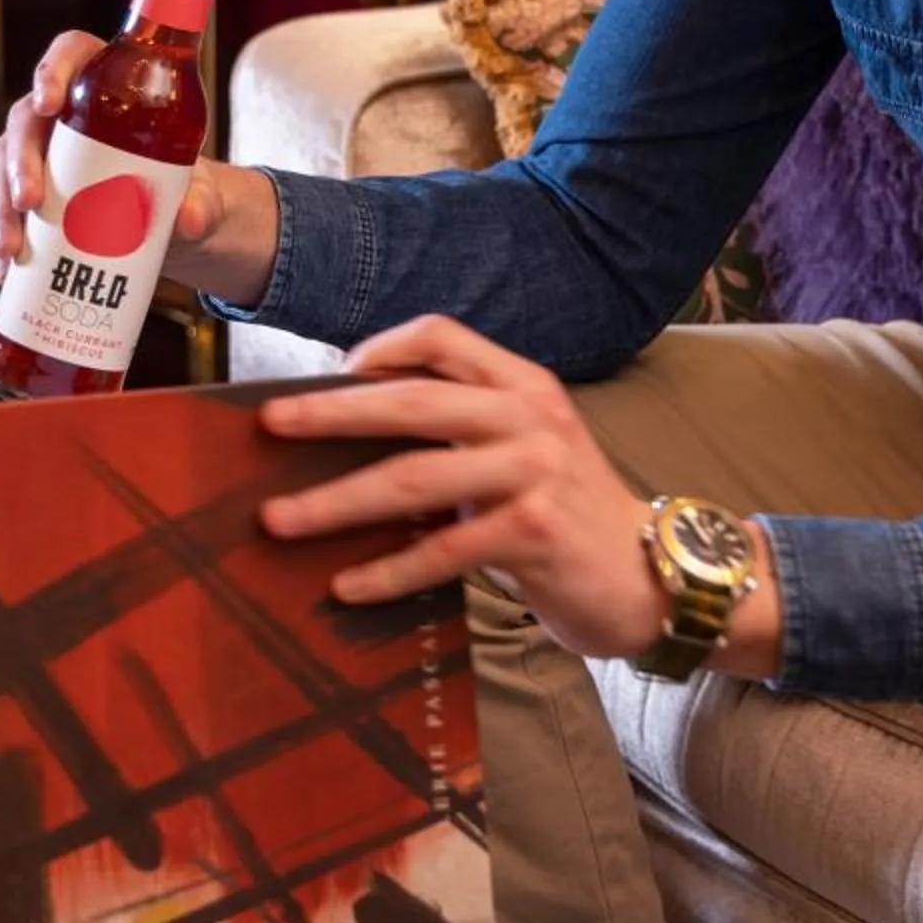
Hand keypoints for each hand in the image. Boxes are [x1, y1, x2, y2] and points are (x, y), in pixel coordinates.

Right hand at [0, 31, 280, 302]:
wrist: (173, 223)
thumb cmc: (184, 187)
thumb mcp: (202, 192)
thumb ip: (203, 203)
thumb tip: (187, 222)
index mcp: (105, 85)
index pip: (71, 55)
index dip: (52, 71)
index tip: (49, 104)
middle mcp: (64, 115)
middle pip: (26, 121)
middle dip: (20, 161)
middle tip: (30, 201)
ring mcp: (42, 154)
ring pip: (5, 168)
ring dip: (1, 207)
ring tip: (11, 249)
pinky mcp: (33, 193)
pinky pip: (7, 208)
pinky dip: (4, 238)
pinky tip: (6, 268)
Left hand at [258, 316, 678, 660]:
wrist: (651, 575)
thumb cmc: (568, 515)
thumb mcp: (523, 449)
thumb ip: (462, 429)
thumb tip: (353, 428)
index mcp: (523, 384)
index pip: (443, 336)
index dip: (381, 349)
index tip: (329, 376)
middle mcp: (529, 416)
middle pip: (411, 401)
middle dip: (330, 413)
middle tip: (270, 426)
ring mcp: (534, 472)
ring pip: (413, 477)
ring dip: (336, 501)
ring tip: (279, 520)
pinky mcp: (534, 532)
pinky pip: (442, 548)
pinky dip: (389, 570)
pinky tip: (348, 586)